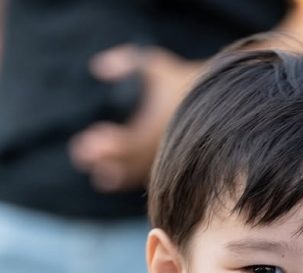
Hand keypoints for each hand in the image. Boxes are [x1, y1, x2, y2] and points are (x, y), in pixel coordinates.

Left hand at [68, 45, 203, 191]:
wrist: (222, 102)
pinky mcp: (175, 164)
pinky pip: (152, 178)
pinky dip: (134, 179)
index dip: (102, 146)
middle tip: (80, 157)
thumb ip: (126, 62)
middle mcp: (160, 148)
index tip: (83, 143)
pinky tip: (120, 178)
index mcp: (154, 127)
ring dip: (117, 176)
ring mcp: (168, 159)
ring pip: (138, 175)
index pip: (122, 144)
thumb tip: (96, 67)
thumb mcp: (155, 65)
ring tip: (100, 177)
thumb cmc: (183, 80)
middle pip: (126, 163)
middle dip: (103, 160)